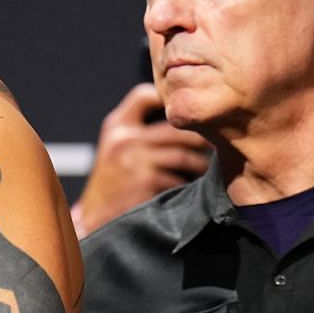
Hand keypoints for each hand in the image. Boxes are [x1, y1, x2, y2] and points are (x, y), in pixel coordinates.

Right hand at [70, 83, 208, 238]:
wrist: (95, 216)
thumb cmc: (114, 179)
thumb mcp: (116, 145)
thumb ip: (140, 126)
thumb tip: (187, 115)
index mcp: (117, 125)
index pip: (145, 95)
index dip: (169, 100)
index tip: (190, 115)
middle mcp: (125, 139)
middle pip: (177, 129)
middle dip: (202, 139)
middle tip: (217, 147)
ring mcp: (134, 161)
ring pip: (184, 156)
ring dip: (201, 166)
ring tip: (207, 171)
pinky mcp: (145, 183)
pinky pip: (179, 180)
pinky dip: (189, 186)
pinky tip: (192, 190)